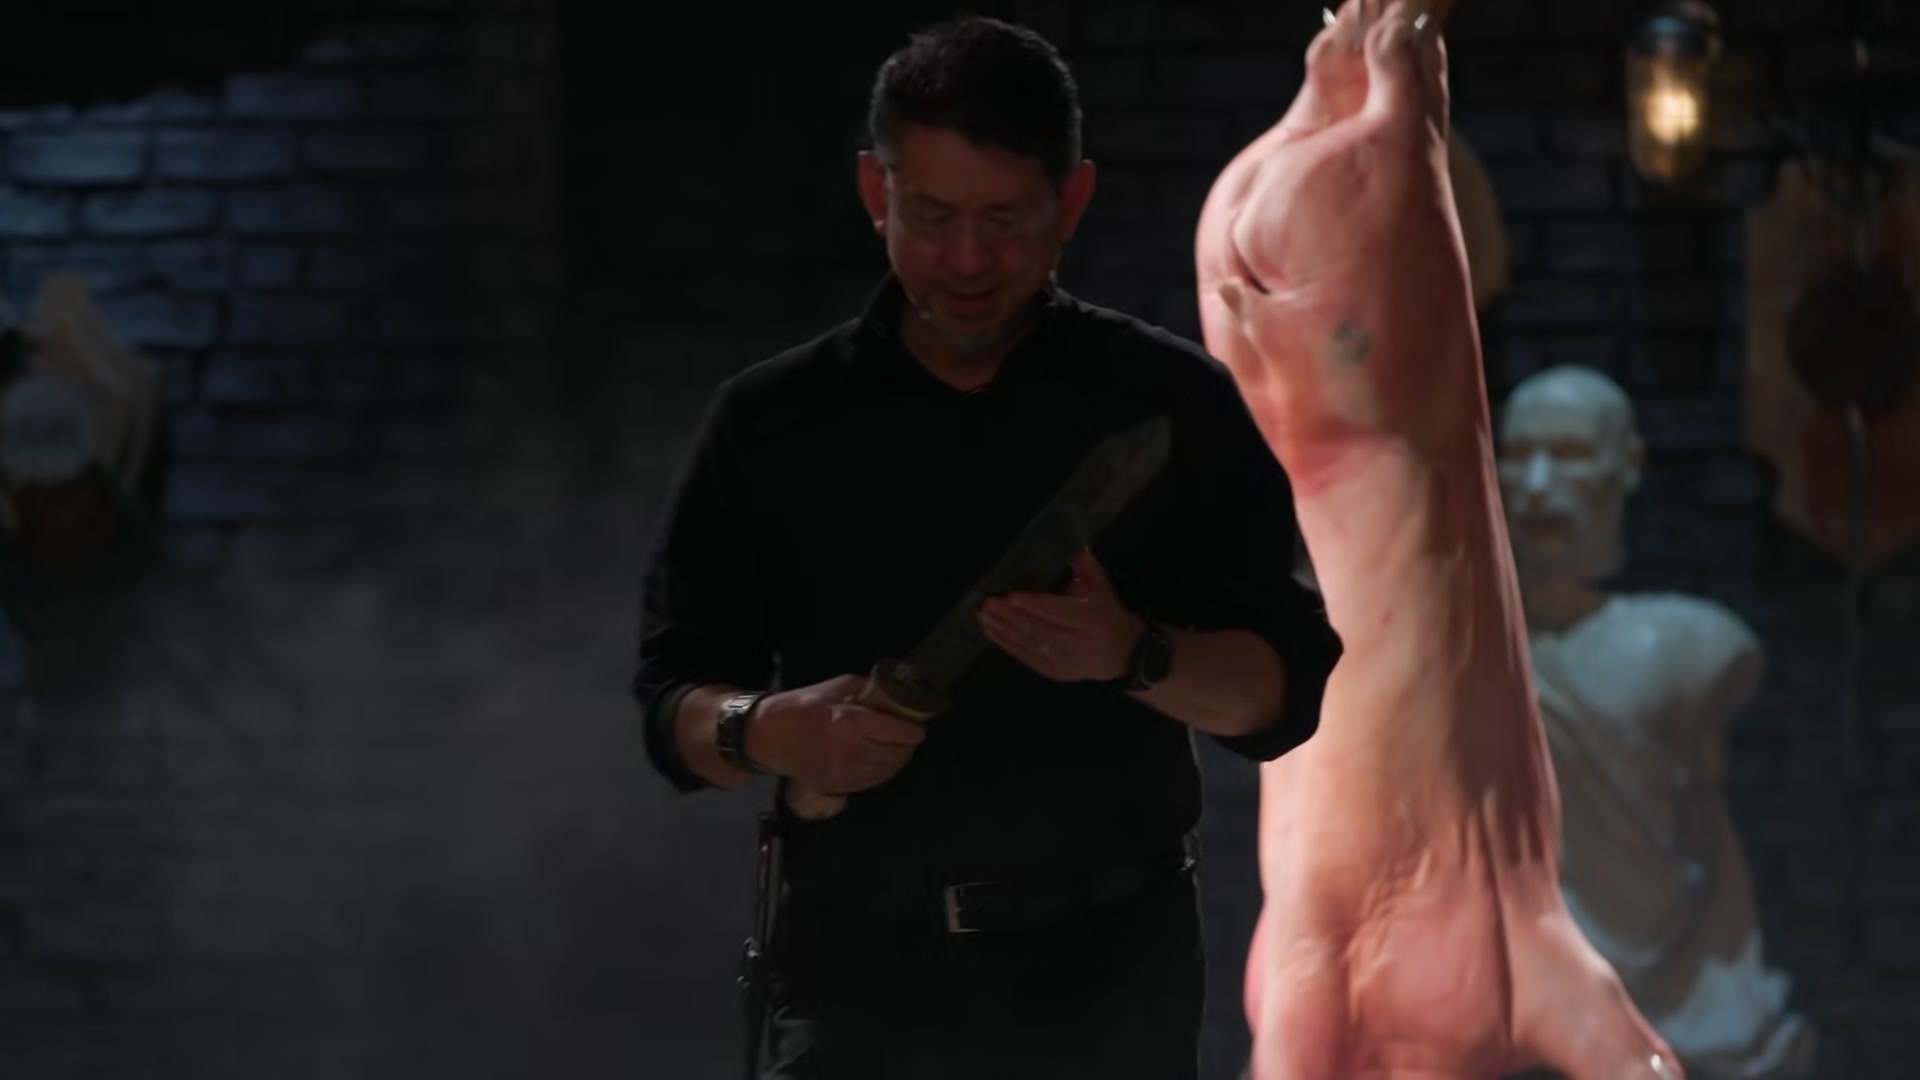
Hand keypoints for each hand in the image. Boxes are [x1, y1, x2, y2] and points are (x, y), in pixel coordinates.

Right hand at [746, 674, 926, 793]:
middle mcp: (851, 752)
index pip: (898, 733)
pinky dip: (881, 772)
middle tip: (906, 736)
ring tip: (894, 748)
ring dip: (896, 760)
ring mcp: (844, 774)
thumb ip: (868, 690)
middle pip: (897, 754)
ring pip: (887, 771)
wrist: (768, 737)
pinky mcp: (837, 787)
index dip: (913, 730)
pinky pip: (872, 783)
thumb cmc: (801, 707)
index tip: (917, 727)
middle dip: (907, 745)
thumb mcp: (836, 687)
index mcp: (851, 723)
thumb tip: (894, 696)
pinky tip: (878, 760)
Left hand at [977, 548, 1143, 683]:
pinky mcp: (1054, 672)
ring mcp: (1065, 661)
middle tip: (988, 604)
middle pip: (1039, 630)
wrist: (1123, 654)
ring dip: (1003, 630)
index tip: (1011, 596)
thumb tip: (1069, 540)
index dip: (1035, 605)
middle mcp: (1078, 643)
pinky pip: (1027, 658)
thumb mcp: (1102, 586)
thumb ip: (1084, 565)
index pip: (1059, 612)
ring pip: (1030, 645)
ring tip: (983, 616)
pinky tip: (992, 631)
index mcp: (1092, 619)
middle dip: (1011, 617)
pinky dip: (1007, 644)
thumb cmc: (1107, 614)